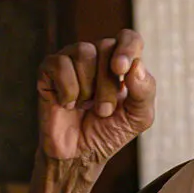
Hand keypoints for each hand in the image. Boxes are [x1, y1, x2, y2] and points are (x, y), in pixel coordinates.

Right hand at [38, 31, 155, 176]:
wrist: (79, 154)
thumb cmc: (109, 132)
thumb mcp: (138, 117)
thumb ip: (145, 91)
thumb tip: (137, 65)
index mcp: (121, 62)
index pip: (129, 38)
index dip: (127, 48)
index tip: (121, 70)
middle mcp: (97, 55)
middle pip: (106, 46)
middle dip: (108, 85)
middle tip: (104, 111)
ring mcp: (71, 60)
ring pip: (84, 52)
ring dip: (88, 88)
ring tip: (86, 107)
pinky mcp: (48, 70)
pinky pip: (60, 64)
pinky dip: (68, 90)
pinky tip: (67, 104)